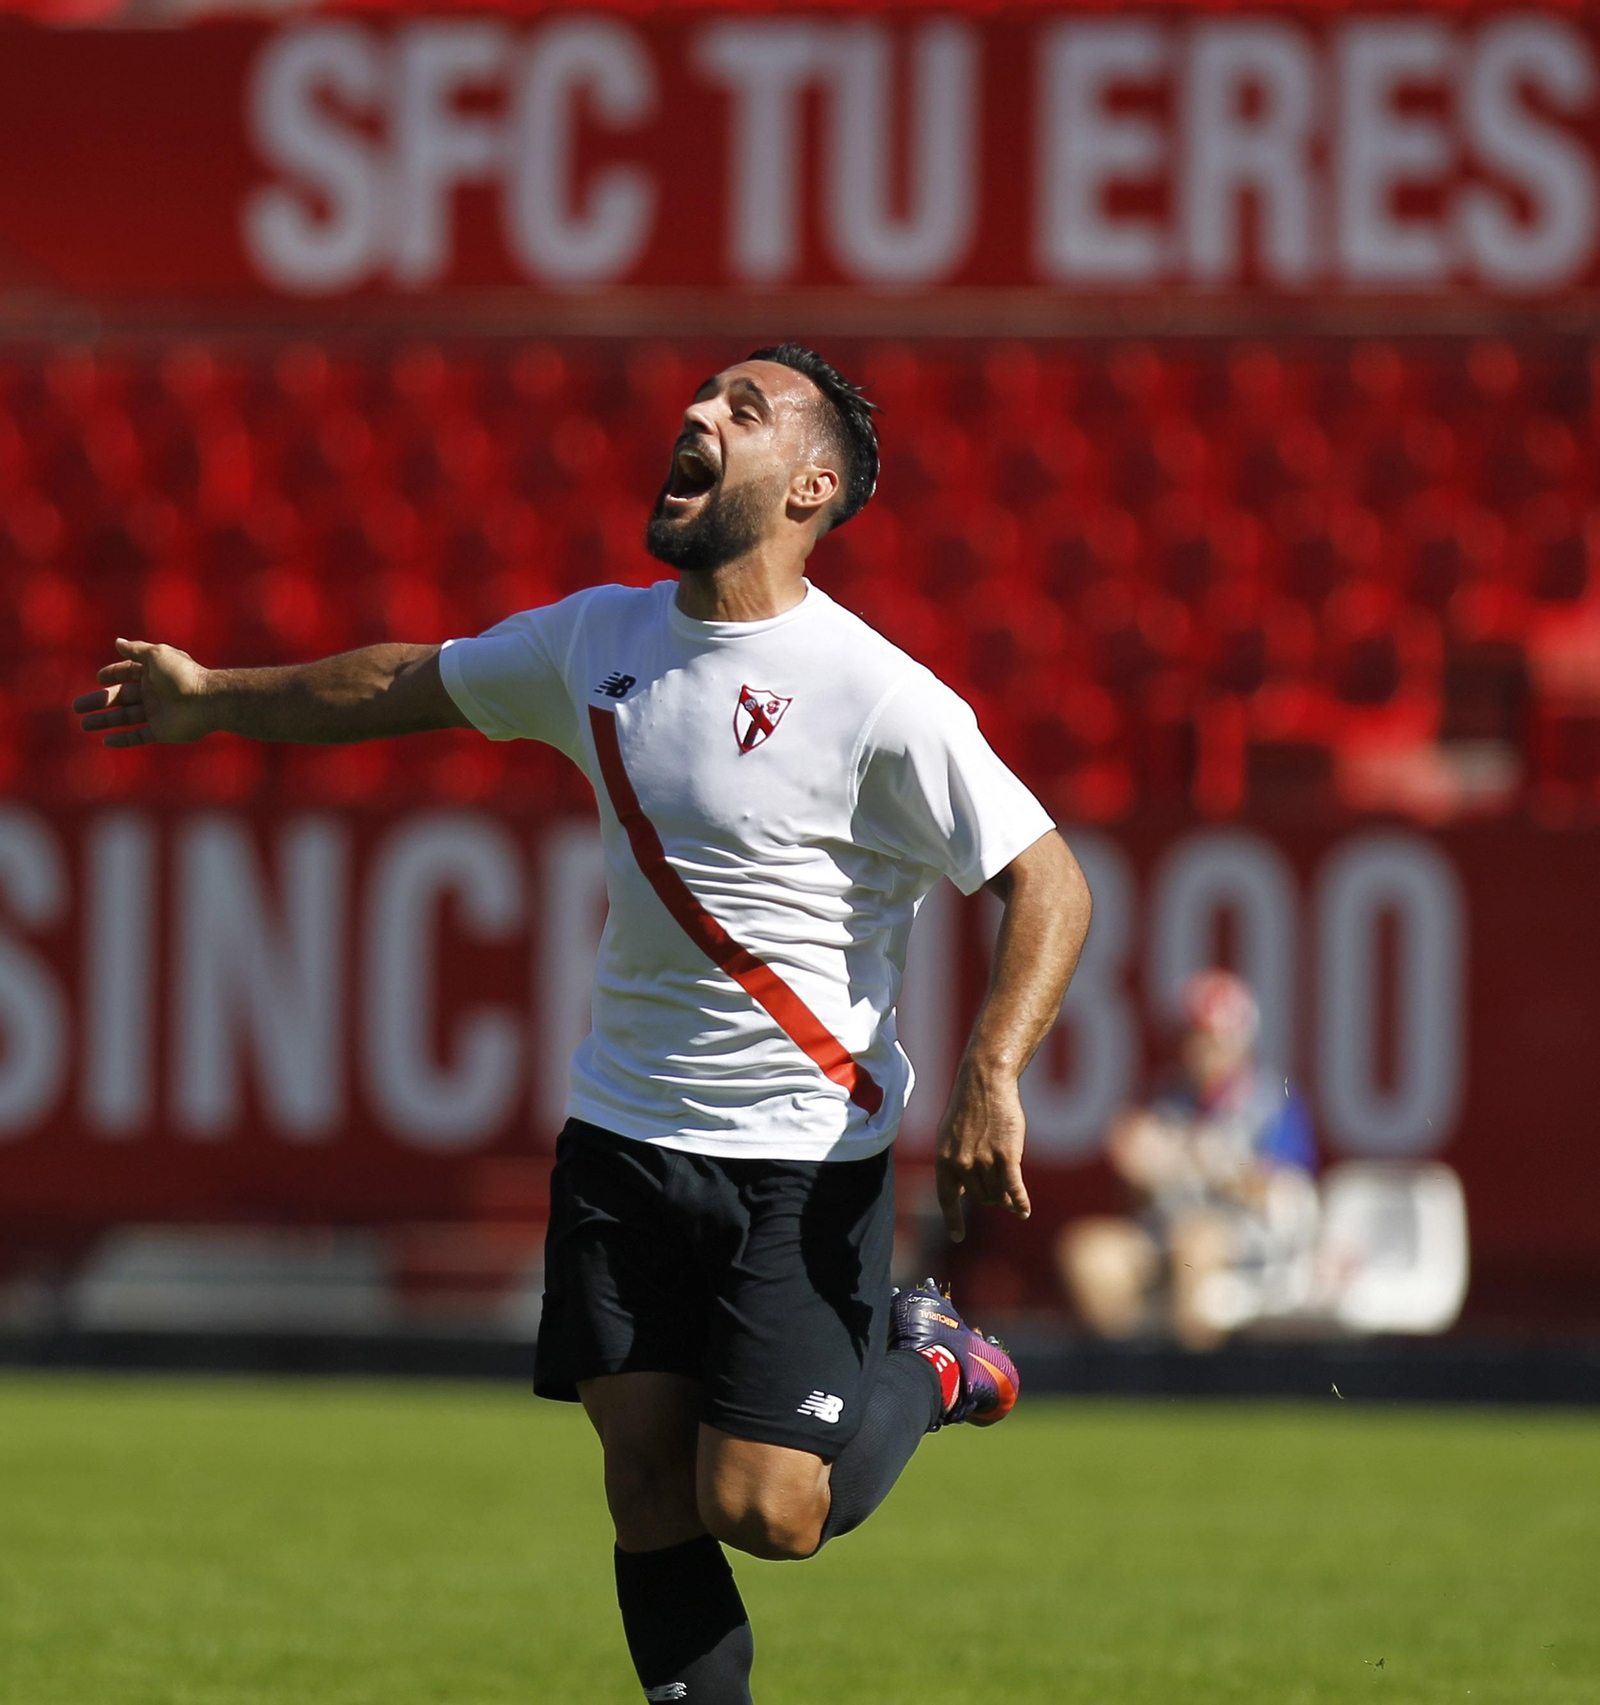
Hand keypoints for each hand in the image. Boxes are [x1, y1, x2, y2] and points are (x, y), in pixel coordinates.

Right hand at [72, 638, 211, 746]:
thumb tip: (117, 641)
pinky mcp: (162, 731)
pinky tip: (105, 741)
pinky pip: (139, 736)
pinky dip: (123, 739)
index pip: (129, 672)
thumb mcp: (157, 655)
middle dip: (99, 701)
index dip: (114, 674)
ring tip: (83, 724)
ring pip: (125, 717)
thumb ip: (136, 650)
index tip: (99, 678)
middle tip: (76, 707)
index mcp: (154, 672)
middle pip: (121, 696)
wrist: (208, 701)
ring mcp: (158, 712)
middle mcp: (155, 692)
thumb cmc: (183, 675)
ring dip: (104, 721)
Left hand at [934, 1059, 1030, 1243]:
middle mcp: (962, 1164)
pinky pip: (1014, 1188)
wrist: (985, 1083)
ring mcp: (984, 1160)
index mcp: (943, 1160)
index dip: (953, 1220)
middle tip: (1000, 1193)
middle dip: (991, 1198)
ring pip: (998, 1193)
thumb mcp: (949, 1136)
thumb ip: (953, 1163)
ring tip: (1013, 1198)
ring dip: (1006, 1198)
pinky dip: (1020, 1202)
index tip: (957, 1237)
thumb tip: (961, 1192)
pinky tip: (1024, 1212)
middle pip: (980, 1197)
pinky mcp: (1007, 1155)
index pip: (947, 1198)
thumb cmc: (969, 1108)